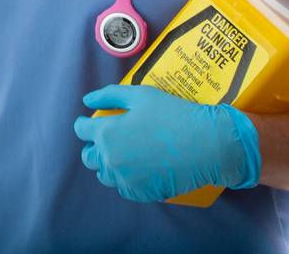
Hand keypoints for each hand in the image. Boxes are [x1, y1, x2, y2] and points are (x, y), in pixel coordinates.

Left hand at [72, 84, 260, 201]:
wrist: (207, 145)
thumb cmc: (173, 115)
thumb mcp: (139, 95)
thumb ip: (108, 96)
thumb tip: (87, 101)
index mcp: (106, 133)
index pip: (81, 130)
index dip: (86, 124)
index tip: (95, 122)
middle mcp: (110, 159)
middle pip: (88, 157)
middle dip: (95, 147)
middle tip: (112, 139)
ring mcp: (125, 179)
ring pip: (105, 174)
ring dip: (109, 164)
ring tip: (126, 154)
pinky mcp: (141, 193)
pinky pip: (124, 188)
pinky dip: (127, 179)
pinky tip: (140, 168)